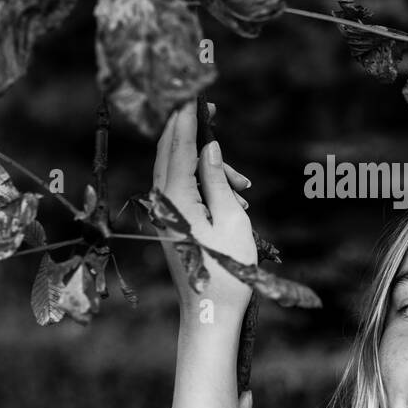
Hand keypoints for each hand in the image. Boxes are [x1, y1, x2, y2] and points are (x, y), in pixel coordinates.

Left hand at [151, 100, 256, 318]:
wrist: (212, 312)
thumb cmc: (227, 272)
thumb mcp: (232, 219)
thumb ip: (217, 180)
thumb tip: (210, 149)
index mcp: (175, 201)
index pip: (178, 148)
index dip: (185, 119)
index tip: (190, 94)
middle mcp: (163, 204)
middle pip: (170, 154)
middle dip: (190, 129)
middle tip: (207, 107)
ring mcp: (166, 214)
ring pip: (182, 172)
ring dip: (211, 167)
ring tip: (243, 184)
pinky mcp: (173, 223)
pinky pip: (186, 190)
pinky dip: (209, 184)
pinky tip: (236, 196)